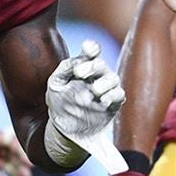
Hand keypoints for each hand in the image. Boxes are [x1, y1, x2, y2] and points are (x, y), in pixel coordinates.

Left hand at [45, 40, 126, 171]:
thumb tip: (75, 62)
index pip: (90, 52)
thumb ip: (64, 70)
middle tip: (79, 74)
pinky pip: (119, 95)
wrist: (66, 127)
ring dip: (104, 82)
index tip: (87, 48)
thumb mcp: (56, 84)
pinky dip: (113, 96)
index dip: (91, 48)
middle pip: (100, 64)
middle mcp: (96, 75)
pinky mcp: (113, 103)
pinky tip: (102, 100)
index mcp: (82, 67)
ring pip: (113, 78)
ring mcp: (105, 89)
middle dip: (91, 67)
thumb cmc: (59, 101)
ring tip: (94, 90)